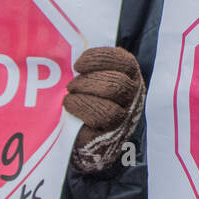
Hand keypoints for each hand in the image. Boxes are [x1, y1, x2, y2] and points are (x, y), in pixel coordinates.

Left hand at [62, 46, 145, 173]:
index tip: (78, 64)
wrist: (84, 142)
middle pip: (118, 82)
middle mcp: (133, 97)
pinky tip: (70, 105)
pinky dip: (81, 106)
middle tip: (71, 85)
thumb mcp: (92, 81)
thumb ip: (88, 69)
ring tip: (70, 95)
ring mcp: (125, 117)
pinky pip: (100, 116)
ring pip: (112, 97)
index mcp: (130, 78)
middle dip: (89, 80)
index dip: (102, 58)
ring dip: (85, 92)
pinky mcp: (112, 134)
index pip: (125, 62)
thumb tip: (65, 56)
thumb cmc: (86, 105)